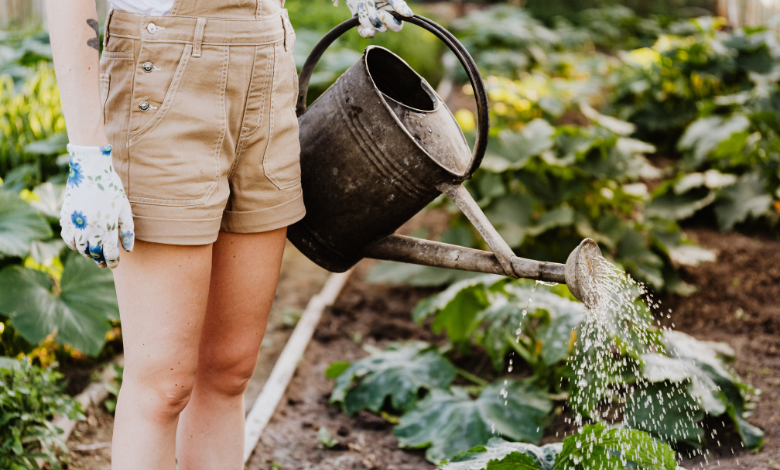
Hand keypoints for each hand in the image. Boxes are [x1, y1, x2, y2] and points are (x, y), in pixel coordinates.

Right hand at [60, 144, 134, 268]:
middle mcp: (90, 227)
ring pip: (80, 248)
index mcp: (108, 226)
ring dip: (87, 253)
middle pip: (94, 253)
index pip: (110, 253)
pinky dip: (73, 244)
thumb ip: (127, 231)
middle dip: (100, 260)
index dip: (113, 262)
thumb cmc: (111, 188)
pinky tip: (80, 243)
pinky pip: (67, 238)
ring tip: (93, 252)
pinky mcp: (65, 217)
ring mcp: (76, 223)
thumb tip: (128, 250)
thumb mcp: (124, 208)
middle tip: (103, 262)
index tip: (114, 264)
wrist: (90, 170)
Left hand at [338, 0, 413, 37]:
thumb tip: (409, 14)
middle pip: (383, 29)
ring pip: (372, 29)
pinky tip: (361, 17)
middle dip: (373, 15)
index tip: (380, 12)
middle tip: (369, 3)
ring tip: (364, 3)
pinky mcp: (364, 27)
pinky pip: (365, 34)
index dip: (388, 22)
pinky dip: (362, 27)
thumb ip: (399, 4)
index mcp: (394, 14)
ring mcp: (375, 25)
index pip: (396, 27)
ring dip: (365, 14)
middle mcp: (385, 22)